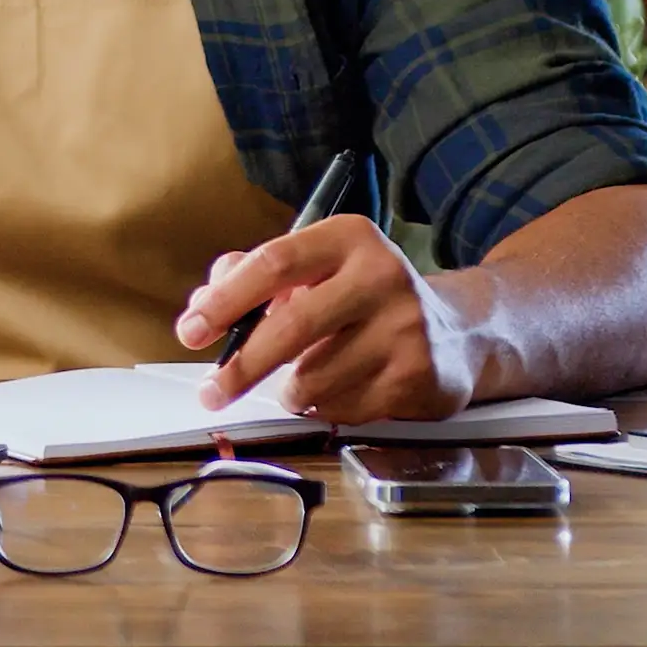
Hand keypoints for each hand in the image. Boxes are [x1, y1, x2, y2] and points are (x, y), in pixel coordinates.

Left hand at [172, 215, 479, 423]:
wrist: (456, 333)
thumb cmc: (362, 297)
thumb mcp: (316, 269)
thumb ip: (254, 276)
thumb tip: (202, 304)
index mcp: (348, 237)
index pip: (274, 262)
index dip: (226, 300)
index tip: (190, 330)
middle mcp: (381, 275)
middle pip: (290, 326)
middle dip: (241, 366)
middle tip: (212, 391)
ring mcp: (405, 328)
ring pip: (311, 379)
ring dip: (290, 391)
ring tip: (302, 379)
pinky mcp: (417, 377)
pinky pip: (341, 409)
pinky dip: (324, 408)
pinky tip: (343, 388)